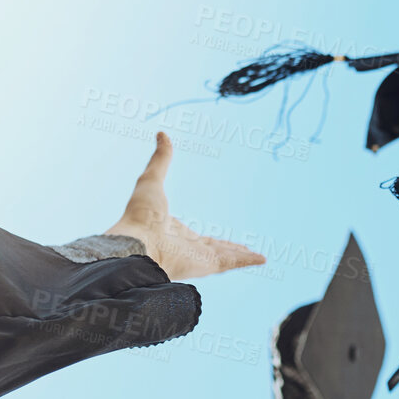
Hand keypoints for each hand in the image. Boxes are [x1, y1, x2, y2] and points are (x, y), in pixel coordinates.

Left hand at [106, 131, 265, 280]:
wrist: (136, 242)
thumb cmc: (139, 215)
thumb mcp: (151, 179)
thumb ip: (160, 160)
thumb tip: (162, 134)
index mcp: (175, 233)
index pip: (197, 237)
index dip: (207, 238)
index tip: (212, 238)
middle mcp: (188, 248)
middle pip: (215, 249)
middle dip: (229, 249)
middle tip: (242, 248)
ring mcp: (199, 258)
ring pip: (227, 256)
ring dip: (242, 256)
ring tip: (260, 257)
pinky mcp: (207, 264)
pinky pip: (232, 262)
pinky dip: (248, 260)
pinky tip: (262, 259)